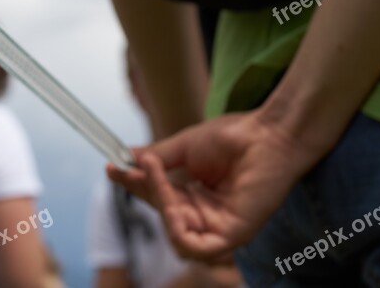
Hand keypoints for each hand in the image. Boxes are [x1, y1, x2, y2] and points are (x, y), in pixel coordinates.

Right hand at [108, 111, 321, 261]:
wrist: (268, 133)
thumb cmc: (234, 137)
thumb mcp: (184, 147)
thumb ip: (156, 159)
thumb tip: (126, 158)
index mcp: (196, 195)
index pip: (158, 197)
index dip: (135, 184)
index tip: (112, 166)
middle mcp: (206, 214)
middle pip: (163, 215)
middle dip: (145, 190)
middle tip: (138, 164)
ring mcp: (220, 226)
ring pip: (176, 236)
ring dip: (161, 206)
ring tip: (158, 175)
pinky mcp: (234, 234)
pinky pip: (196, 247)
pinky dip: (177, 230)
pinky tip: (173, 204)